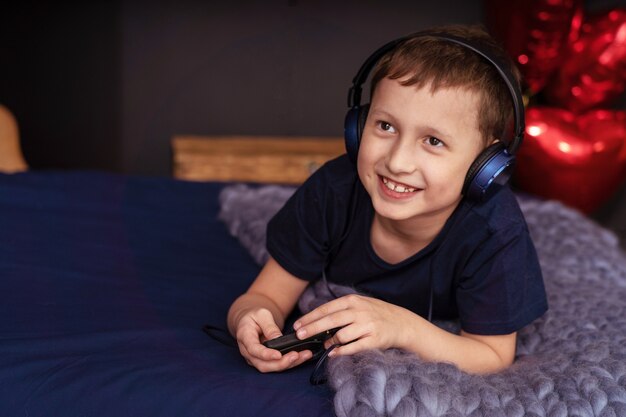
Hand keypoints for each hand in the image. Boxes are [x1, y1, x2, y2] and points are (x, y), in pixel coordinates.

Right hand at [234, 307, 312, 371]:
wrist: (249, 321)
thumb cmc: (255, 316)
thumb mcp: (262, 315)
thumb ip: (269, 327)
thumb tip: (278, 338)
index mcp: (244, 337)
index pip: (254, 350)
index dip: (266, 355)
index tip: (279, 355)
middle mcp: (247, 352)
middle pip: (262, 364)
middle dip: (280, 363)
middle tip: (296, 355)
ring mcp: (254, 358)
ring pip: (270, 367)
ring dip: (287, 364)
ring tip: (304, 356)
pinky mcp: (263, 361)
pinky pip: (275, 365)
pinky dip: (288, 363)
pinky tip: (301, 357)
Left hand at [292, 294, 413, 356]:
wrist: (402, 323)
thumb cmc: (376, 313)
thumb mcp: (359, 304)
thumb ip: (340, 310)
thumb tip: (317, 321)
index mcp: (353, 301)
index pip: (326, 309)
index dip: (310, 317)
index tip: (298, 325)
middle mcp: (359, 311)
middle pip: (330, 321)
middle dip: (312, 328)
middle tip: (300, 335)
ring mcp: (367, 325)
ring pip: (341, 335)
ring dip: (329, 342)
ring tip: (324, 345)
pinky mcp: (374, 340)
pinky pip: (353, 347)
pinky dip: (341, 352)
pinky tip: (333, 353)